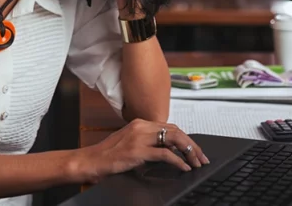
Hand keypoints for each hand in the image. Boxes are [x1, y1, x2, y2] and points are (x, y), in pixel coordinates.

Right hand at [71, 119, 209, 183]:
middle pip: (175, 131)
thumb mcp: (129, 144)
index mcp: (140, 123)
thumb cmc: (107, 155)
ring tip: (196, 162)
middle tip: (201, 157)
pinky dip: (178, 161)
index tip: (195, 150)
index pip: (170, 127)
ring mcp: (139, 138)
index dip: (186, 138)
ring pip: (173, 139)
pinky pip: (164, 154)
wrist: (90, 161)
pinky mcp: (137, 151)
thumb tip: (167, 151)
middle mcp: (141, 127)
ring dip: (188, 152)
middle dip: (192, 145)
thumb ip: (146, 143)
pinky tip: (184, 168)